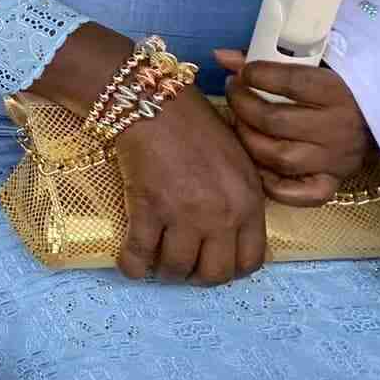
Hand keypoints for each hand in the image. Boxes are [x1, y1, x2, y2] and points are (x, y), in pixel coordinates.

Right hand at [111, 86, 265, 284]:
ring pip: (177, 268)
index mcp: (249, 202)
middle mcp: (222, 215)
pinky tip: (128, 265)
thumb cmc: (196, 124)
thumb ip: (241, 197)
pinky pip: (140, 253)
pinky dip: (131, 266)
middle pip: (214, 273)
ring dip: (164, 272)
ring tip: (155, 263)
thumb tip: (229, 230)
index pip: (250, 261)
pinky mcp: (149, 208)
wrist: (154, 101)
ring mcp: (184, 214)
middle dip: (196, 277)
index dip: (229, 271)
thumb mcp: (238, 160)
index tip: (212, 265)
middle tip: (182, 268)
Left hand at [215, 50, 373, 205]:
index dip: (255, 75)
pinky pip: (298, 194)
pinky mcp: (333, 183)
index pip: (289, 82)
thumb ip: (268, 58)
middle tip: (234, 95)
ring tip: (240, 124)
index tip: (242, 72)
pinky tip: (258, 164)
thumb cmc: (335, 86)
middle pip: (274, 121)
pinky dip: (272, 184)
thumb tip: (221, 57)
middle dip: (243, 106)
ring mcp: (336, 161)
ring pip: (279, 157)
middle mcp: (338, 129)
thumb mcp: (311, 65)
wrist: (378, 118)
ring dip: (249, 140)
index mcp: (336, 92)